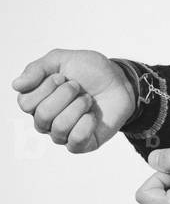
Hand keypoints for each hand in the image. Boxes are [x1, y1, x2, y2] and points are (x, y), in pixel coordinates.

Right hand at [12, 48, 136, 152]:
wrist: (120, 81)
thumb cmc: (90, 71)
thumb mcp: (63, 59)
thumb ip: (37, 68)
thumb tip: (16, 85)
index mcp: (37, 101)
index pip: (25, 103)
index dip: (45, 87)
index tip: (61, 76)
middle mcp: (46, 120)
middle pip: (42, 115)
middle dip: (65, 94)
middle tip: (77, 86)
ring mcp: (62, 134)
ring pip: (59, 128)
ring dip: (78, 107)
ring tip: (88, 99)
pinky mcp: (81, 144)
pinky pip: (75, 141)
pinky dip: (86, 123)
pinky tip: (92, 115)